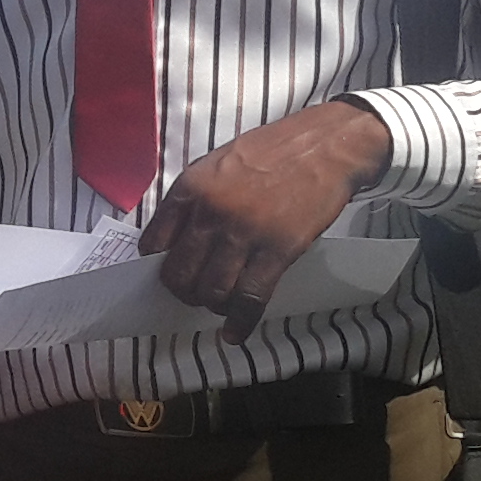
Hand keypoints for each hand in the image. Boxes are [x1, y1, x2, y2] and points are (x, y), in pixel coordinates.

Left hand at [140, 100, 392, 339]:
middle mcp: (210, 213)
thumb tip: (174, 240)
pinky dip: (239, 322)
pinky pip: (250, 298)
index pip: (153, 243)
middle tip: (195, 295)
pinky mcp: (278, 250)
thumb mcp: (217, 164)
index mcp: (190, 189)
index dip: (157, 267)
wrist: (326, 146)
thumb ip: (193, 200)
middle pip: (179, 274)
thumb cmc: (272, 153)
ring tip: (220, 304)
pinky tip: (234, 333)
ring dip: (211, 305)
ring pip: (211, 291)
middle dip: (183, 292)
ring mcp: (244, 233)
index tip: (167, 276)